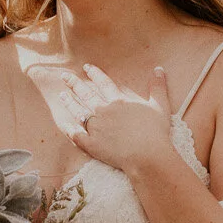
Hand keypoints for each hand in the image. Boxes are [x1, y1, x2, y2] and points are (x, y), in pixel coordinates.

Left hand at [51, 64, 175, 176]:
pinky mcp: (92, 145)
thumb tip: (159, 69)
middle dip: (75, 84)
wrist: (147, 155)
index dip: (94, 74)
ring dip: (70, 103)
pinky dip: (69, 130)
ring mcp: (96, 128)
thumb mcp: (160, 106)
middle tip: (64, 76)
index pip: (103, 83)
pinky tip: (64, 124)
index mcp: (118, 101)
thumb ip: (158, 87)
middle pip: (86, 94)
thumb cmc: (155, 132)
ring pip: (79, 112)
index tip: (86, 67)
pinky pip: (77, 136)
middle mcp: (104, 111)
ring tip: (62, 95)